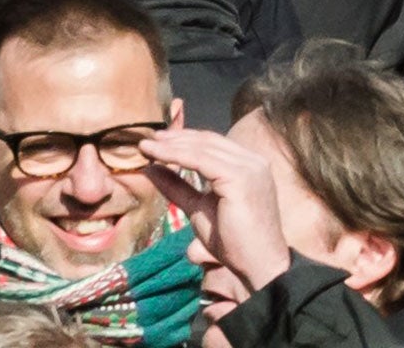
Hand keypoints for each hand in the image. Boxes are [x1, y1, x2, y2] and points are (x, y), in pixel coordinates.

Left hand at [141, 129, 291, 305]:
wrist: (258, 264)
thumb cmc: (234, 241)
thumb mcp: (199, 208)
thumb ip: (179, 187)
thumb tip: (152, 169)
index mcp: (248, 165)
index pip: (213, 144)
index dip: (184, 139)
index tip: (156, 142)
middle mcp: (253, 160)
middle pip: (208, 141)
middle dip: (175, 138)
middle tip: (146, 139)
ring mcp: (250, 166)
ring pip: (204, 148)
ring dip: (171, 145)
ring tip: (146, 146)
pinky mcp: (241, 177)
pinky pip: (202, 161)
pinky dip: (177, 156)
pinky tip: (158, 157)